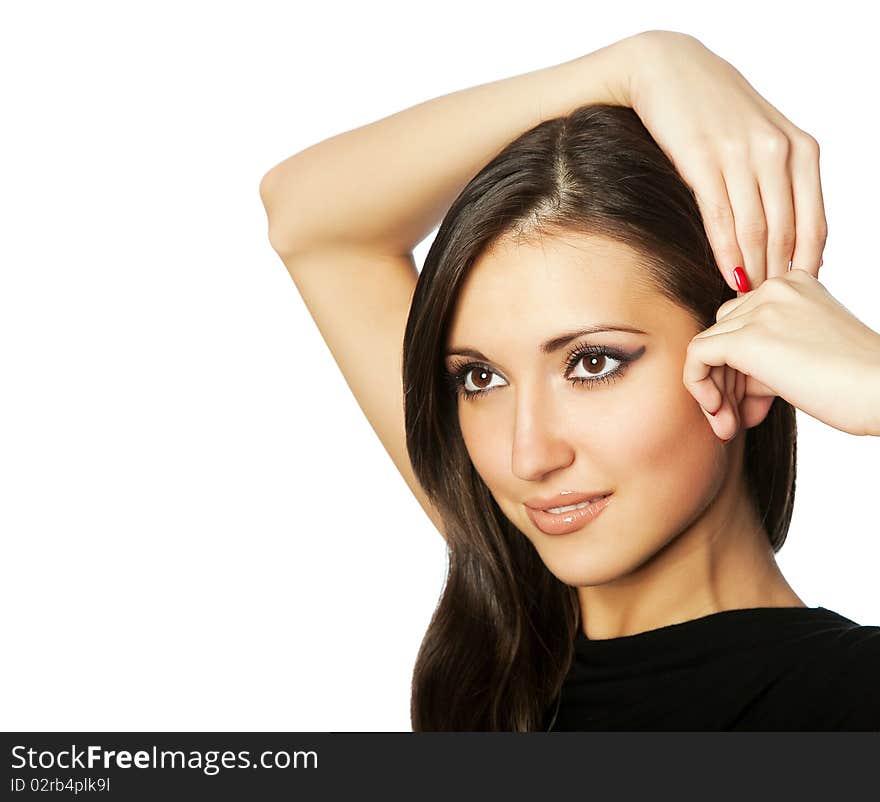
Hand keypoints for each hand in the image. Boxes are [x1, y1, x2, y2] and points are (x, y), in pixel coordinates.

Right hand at [627, 31, 827, 291]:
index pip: (815, 223)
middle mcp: (777, 151)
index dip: (805, 266)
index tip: (793, 294)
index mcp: (800, 149)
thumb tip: (787, 235)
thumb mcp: (761, 136)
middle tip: (766, 308)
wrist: (666, 70)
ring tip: (745, 299)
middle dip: (777, 276)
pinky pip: (721, 217)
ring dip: (752, 271)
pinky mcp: (702, 160)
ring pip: (755, 230)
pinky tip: (726, 274)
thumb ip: (780, 178)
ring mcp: (740, 155)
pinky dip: (726, 252)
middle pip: (785, 233)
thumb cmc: (713, 107)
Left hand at [683, 269, 879, 438]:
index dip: (740, 368)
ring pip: (707, 346)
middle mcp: (774, 288)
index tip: (755, 404)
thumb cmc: (855, 384)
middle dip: (726, 381)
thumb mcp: (803, 356)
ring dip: (714, 391)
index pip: (742, 320)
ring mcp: (760, 310)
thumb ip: (763, 359)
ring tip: (730, 426)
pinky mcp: (748, 339)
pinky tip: (721, 414)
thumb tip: (721, 387)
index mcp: (792, 284)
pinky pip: (697, 356)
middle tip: (738, 419)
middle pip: (722, 332)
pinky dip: (699, 387)